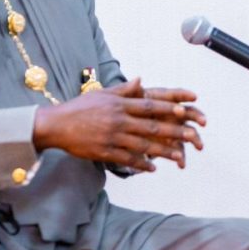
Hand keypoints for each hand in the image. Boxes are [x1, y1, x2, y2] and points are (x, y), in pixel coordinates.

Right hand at [32, 78, 204, 171]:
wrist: (55, 125)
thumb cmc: (79, 107)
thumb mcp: (102, 94)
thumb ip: (124, 90)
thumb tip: (141, 80)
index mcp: (120, 105)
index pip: (150, 106)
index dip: (169, 108)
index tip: (185, 111)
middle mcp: (119, 120)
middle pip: (152, 127)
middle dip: (175, 132)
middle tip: (193, 136)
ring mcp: (112, 138)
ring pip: (143, 146)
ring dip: (163, 152)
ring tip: (179, 156)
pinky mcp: (104, 152)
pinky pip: (127, 159)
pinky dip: (141, 164)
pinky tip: (153, 168)